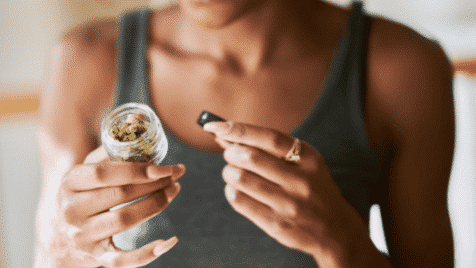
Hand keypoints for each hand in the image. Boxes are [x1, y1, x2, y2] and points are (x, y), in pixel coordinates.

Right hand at [40, 146, 184, 267]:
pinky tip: (168, 241)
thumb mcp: (84, 172)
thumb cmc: (80, 196)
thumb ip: (107, 152)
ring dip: (156, 205)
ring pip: (126, 221)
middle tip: (176, 176)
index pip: (104, 173)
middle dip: (155, 184)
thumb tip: (137, 125)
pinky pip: (124, 259)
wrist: (57, 239)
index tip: (164, 166)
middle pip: (120, 195)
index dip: (137, 169)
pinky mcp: (96, 257)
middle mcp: (71, 210)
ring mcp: (82, 236)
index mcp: (69, 183)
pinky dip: (148, 253)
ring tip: (173, 192)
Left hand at [204, 122, 369, 265]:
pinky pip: (239, 201)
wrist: (335, 228)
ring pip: (240, 179)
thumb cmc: (311, 187)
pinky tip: (236, 189)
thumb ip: (268, 148)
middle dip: (231, 153)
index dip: (237, 129)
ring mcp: (289, 205)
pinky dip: (231, 191)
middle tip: (230, 155)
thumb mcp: (303, 163)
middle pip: (250, 157)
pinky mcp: (277, 224)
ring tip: (233, 173)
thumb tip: (225, 134)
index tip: (214, 126)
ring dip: (229, 172)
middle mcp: (301, 181)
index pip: (268, 137)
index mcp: (309, 158)